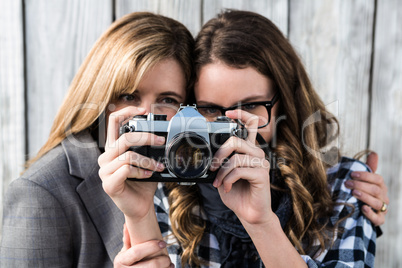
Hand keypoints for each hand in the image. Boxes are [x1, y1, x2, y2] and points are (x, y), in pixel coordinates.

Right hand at [98, 106, 165, 218]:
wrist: (141, 205)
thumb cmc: (143, 182)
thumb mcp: (146, 160)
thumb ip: (148, 147)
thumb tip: (163, 133)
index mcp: (113, 148)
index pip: (113, 121)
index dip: (127, 111)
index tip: (143, 110)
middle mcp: (106, 157)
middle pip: (125, 138)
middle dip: (146, 137)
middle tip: (161, 142)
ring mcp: (105, 171)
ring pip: (128, 156)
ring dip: (147, 160)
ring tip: (157, 166)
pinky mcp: (109, 184)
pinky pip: (126, 170)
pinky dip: (141, 171)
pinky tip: (148, 175)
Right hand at [114, 224, 173, 267]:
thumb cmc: (125, 263)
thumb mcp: (124, 252)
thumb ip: (127, 239)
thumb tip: (127, 223)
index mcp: (121, 260)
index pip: (137, 252)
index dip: (151, 247)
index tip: (163, 243)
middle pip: (150, 266)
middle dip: (162, 262)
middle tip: (168, 258)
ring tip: (170, 264)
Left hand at [211, 110, 273, 224]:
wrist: (248, 214)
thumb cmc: (237, 193)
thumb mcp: (223, 175)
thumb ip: (220, 162)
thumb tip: (206, 156)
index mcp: (248, 150)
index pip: (251, 125)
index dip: (241, 114)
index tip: (228, 112)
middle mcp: (257, 154)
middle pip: (237, 140)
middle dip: (219, 153)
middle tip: (212, 167)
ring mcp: (261, 164)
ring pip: (236, 156)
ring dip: (222, 171)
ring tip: (219, 182)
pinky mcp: (262, 175)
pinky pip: (239, 170)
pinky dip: (228, 179)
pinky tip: (227, 187)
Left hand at [345, 152, 388, 225]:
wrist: (359, 211)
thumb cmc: (361, 191)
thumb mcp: (363, 180)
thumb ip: (368, 168)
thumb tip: (373, 153)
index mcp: (380, 185)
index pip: (377, 179)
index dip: (365, 176)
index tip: (352, 174)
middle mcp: (383, 196)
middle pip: (375, 190)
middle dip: (361, 185)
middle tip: (347, 183)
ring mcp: (382, 209)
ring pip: (376, 202)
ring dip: (364, 197)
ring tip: (353, 193)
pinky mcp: (379, 219)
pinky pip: (378, 218)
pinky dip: (370, 213)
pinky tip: (362, 208)